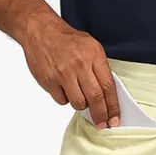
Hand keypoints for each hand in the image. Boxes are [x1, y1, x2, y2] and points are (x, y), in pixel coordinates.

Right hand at [20, 13, 120, 127]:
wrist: (40, 31)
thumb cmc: (66, 39)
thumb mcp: (91, 46)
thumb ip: (100, 67)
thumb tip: (108, 93)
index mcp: (93, 55)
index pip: (108, 86)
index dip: (113, 106)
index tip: (115, 118)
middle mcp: (79, 65)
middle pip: (95, 98)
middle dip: (101, 114)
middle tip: (103, 123)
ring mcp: (63, 74)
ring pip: (78, 103)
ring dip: (81, 105)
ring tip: (80, 96)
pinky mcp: (49, 81)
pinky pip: (62, 100)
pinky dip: (65, 98)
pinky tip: (64, 88)